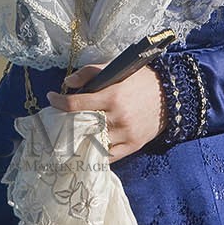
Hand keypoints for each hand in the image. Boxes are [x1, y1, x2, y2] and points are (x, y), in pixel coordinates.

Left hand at [47, 65, 163, 160]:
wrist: (172, 95)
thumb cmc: (140, 79)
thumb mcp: (116, 68)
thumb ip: (90, 73)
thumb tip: (67, 83)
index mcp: (112, 95)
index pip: (77, 104)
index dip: (59, 102)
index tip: (51, 98)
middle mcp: (117, 116)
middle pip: (82, 125)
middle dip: (65, 122)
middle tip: (55, 119)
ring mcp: (125, 133)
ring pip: (93, 142)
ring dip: (78, 139)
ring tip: (69, 134)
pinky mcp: (133, 145)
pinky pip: (109, 156)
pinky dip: (96, 152)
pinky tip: (87, 147)